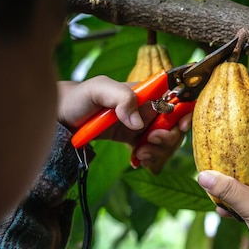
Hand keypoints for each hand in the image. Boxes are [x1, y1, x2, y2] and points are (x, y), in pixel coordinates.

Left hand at [57, 77, 188, 170]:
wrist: (62, 118)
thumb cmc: (78, 98)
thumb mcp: (97, 90)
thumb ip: (121, 97)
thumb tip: (139, 121)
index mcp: (145, 92)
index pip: (176, 96)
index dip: (186, 110)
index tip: (180, 126)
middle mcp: (147, 108)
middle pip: (175, 123)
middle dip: (167, 137)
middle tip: (149, 141)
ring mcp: (142, 125)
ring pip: (165, 140)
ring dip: (157, 151)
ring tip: (139, 153)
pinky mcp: (134, 140)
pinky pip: (152, 151)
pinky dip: (148, 158)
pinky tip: (136, 158)